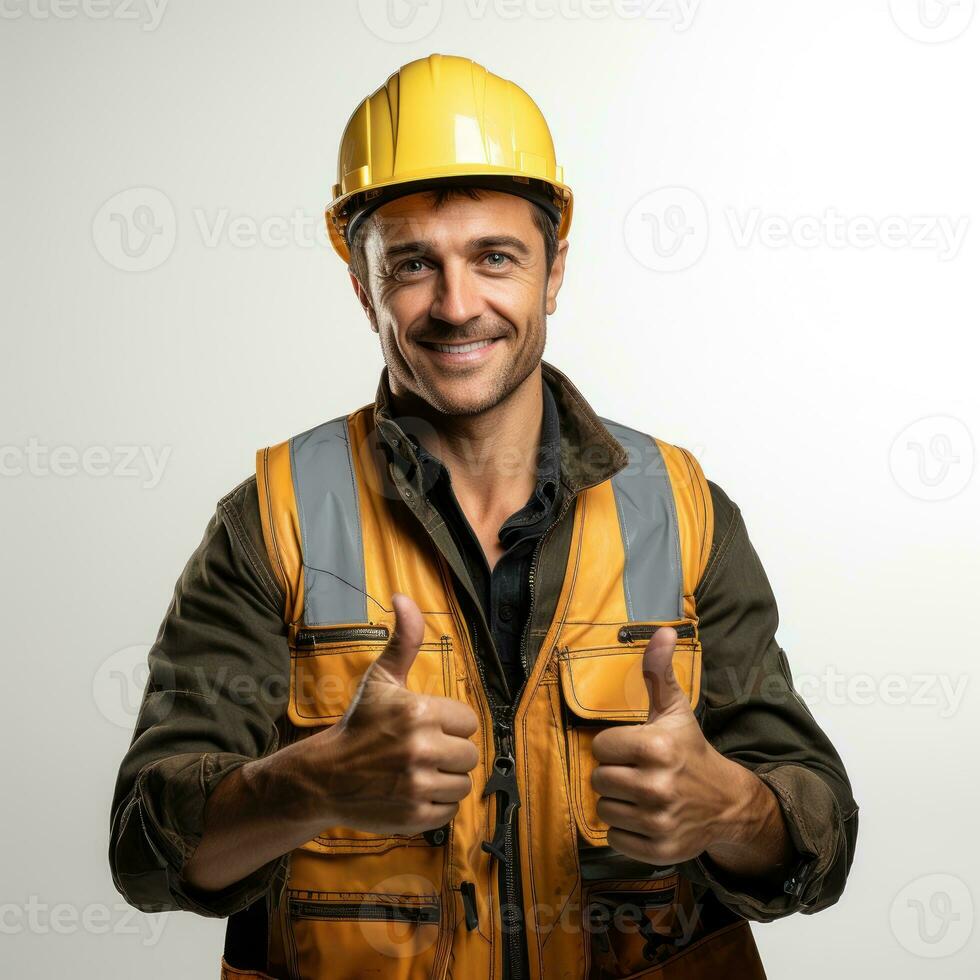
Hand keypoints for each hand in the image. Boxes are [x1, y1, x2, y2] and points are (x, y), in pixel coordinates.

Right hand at [306, 592, 479, 835]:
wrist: (323, 776)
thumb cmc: (359, 724)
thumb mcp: (381, 679)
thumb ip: (404, 639)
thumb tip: (402, 598)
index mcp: (419, 712)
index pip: (467, 721)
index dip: (450, 725)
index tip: (429, 727)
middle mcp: (421, 749)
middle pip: (469, 754)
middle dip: (450, 753)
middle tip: (424, 752)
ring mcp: (417, 785)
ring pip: (463, 784)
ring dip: (446, 780)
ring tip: (420, 772)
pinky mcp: (414, 816)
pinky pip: (450, 811)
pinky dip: (437, 805)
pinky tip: (414, 792)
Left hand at [590, 626, 748, 864]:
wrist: (726, 802)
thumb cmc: (690, 750)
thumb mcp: (674, 710)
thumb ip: (659, 672)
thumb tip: (661, 630)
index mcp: (657, 747)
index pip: (601, 747)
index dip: (613, 747)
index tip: (633, 748)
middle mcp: (657, 785)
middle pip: (599, 779)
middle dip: (614, 774)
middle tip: (637, 772)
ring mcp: (658, 821)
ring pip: (605, 810)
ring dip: (618, 803)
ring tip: (641, 794)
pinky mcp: (658, 850)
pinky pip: (615, 839)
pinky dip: (625, 831)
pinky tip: (644, 817)